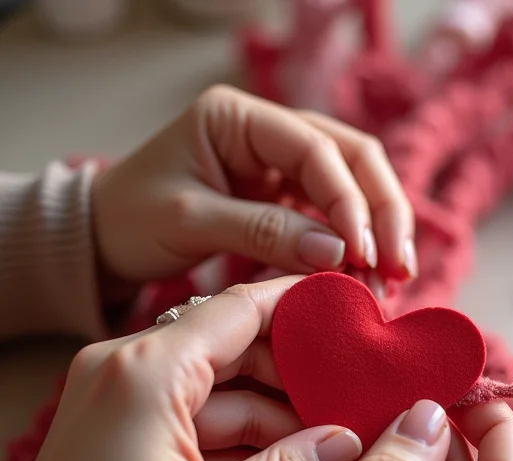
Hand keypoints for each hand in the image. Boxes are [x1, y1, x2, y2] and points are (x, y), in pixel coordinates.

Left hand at [9, 278, 362, 460]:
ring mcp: (127, 397)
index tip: (344, 312)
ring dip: (273, 414)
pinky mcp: (128, 427)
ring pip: (222, 386)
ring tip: (327, 444)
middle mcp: (131, 368)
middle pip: (235, 346)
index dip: (297, 305)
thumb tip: (346, 445)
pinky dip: (242, 436)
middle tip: (348, 401)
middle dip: (293, 376)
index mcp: (147, 372)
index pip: (238, 309)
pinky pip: (199, 415)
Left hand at [92, 86, 415, 299]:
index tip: (364, 253)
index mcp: (237, 118)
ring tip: (392, 280)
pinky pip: (333, 216)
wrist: (103, 237)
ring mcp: (280, 165)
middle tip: (398, 266)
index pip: (316, 148)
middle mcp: (268, 133)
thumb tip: (336, 254)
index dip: (349, 200)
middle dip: (382, 212)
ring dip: (377, 231)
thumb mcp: (190, 221)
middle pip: (352, 158)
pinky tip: (367, 276)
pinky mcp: (284, 198)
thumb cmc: (130, 219)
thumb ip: (262, 231)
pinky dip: (353, 246)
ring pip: (353, 186)